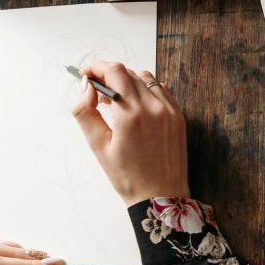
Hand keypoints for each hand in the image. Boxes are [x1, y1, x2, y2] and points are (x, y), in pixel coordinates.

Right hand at [72, 62, 189, 205]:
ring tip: (116, 100)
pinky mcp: (179, 117)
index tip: (86, 73)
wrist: (161, 197)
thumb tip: (86, 88)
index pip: (114, 72)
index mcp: (131, 114)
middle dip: (109, 75)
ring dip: (128, 81)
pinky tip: (136, 105)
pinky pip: (161, 90)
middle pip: (128, 72)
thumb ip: (85, 112)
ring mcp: (169, 111)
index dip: (96, 67)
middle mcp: (153, 108)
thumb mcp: (98, 146)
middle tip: (96, 90)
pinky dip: (146, 90)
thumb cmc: (128, 177)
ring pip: (146, 79)